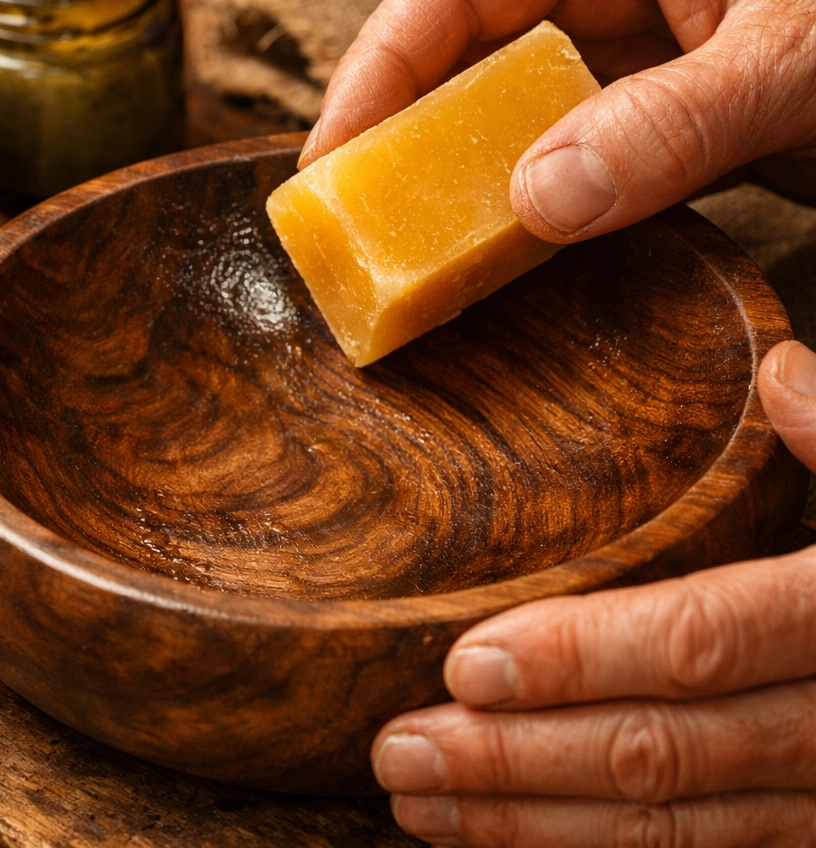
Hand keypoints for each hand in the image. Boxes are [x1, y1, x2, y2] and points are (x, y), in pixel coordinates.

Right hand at [298, 0, 815, 241]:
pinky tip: (471, 241)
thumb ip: (669, 127)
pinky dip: (490, 196)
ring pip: (467, 101)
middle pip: (433, 47)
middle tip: (342, 218)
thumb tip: (535, 199)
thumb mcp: (785, 61)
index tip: (331, 161)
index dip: (373, 75)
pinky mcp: (599, 100)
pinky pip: (519, 145)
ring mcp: (582, 40)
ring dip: (430, 171)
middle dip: (382, 129)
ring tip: (388, 242)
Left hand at [371, 340, 815, 846]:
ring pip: (674, 829)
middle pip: (663, 754)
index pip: (700, 641)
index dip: (581, 658)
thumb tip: (786, 373)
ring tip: (423, 805)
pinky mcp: (815, 830)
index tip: (464, 665)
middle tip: (400, 754)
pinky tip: (514, 838)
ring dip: (535, 825)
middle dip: (520, 762)